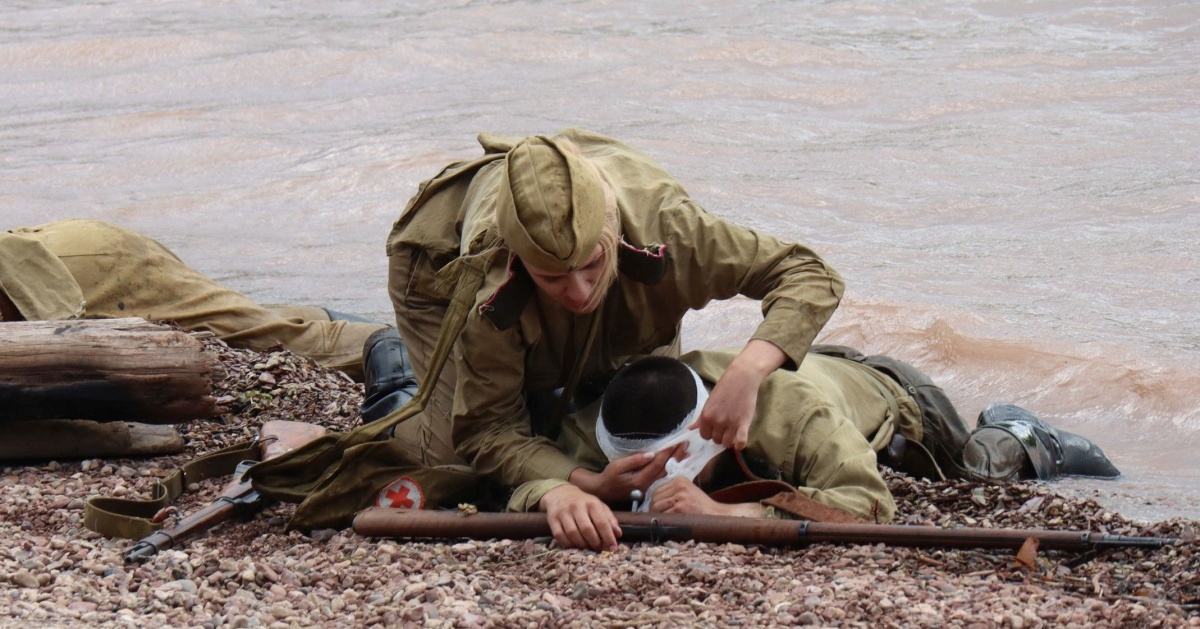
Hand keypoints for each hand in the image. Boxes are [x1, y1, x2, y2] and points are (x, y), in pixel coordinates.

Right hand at [540, 484, 620, 550]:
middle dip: (595, 543)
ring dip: (582, 545)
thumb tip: (618, 534)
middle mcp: (577, 506)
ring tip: (587, 547)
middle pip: (587, 530)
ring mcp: (563, 512)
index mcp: (591, 503)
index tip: (613, 547)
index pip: (601, 522)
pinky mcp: (552, 519)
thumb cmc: (583, 503)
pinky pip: (560, 536)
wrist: (560, 493)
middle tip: (599, 548)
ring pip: (573, 534)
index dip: (608, 537)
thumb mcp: (599, 506)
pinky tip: (574, 545)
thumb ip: (610, 520)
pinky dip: (568, 544)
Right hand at [571, 444, 684, 502]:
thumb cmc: (610, 476)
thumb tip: (651, 454)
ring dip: (677, 463)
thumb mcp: (618, 466)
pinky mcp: (650, 488)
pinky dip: (672, 469)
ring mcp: (650, 488)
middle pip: (666, 469)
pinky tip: (678, 464)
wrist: (605, 491)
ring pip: (667, 474)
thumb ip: (634, 460)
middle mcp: (648, 485)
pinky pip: (664, 477)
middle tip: (686, 444)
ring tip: (686, 453)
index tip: (676, 442)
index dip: (667, 452)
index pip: (658, 463)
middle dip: (676, 456)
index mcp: (640, 480)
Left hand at [648, 477, 764, 517]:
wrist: (717, 515)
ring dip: (657, 515)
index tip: (656, 510)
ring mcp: (680, 496)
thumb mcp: (688, 491)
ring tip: (663, 521)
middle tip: (657, 518)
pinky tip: (669, 524)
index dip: (654, 501)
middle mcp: (679, 485)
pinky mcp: (680, 507)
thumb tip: (652, 500)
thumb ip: (673, 491)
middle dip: (653, 509)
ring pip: (656, 506)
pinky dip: (663, 521)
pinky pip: (663, 515)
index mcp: (680, 479)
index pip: (657, 489)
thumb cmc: (702, 506)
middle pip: (654, 497)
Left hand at [689, 339, 784, 449]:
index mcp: (706, 416)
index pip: (704, 436)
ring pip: (727, 443)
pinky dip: (740, 445)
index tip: (715, 428)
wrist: (742, 378)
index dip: (710, 433)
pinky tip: (739, 440)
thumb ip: (701, 418)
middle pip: (716, 440)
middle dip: (720, 436)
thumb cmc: (724, 388)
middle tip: (725, 428)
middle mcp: (717, 421)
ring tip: (732, 433)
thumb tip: (690, 429)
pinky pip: (741, 442)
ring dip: (729, 440)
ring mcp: (731, 423)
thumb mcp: (709, 402)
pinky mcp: (744, 423)